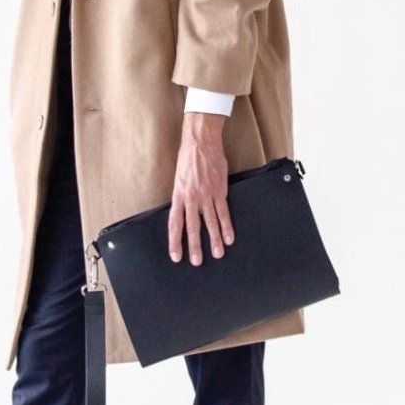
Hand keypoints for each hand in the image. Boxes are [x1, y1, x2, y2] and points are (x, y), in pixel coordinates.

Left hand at [168, 113, 234, 264]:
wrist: (200, 142)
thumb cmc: (188, 158)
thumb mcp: (179, 178)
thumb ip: (182, 196)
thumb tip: (185, 210)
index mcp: (178, 196)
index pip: (174, 223)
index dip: (175, 241)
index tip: (176, 256)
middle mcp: (191, 198)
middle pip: (192, 227)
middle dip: (194, 246)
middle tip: (197, 262)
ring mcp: (206, 195)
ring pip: (210, 222)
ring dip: (214, 240)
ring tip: (218, 254)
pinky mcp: (219, 191)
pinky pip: (223, 212)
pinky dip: (226, 226)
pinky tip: (229, 237)